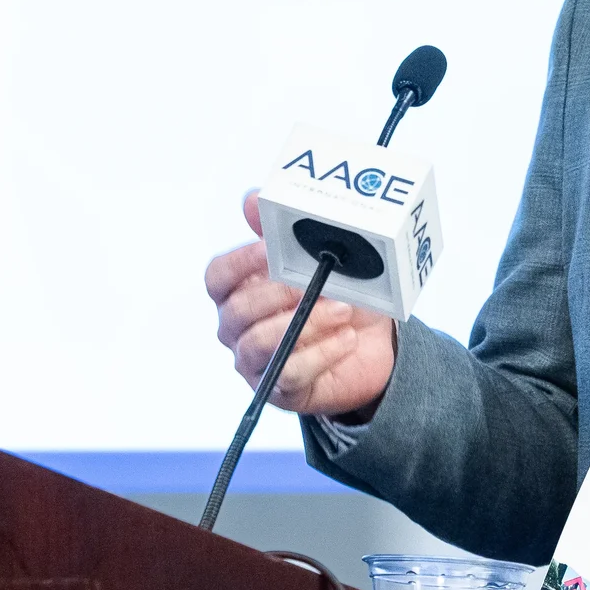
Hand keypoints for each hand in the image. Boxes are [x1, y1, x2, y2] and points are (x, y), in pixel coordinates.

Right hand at [205, 191, 397, 418]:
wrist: (372, 346)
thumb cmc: (336, 295)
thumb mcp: (317, 259)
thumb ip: (282, 230)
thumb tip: (252, 198)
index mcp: (238, 290)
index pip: (217, 276)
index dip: (240, 262)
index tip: (269, 250)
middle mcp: (237, 328)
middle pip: (238, 311)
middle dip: (279, 293)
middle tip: (318, 280)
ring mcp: (253, 362)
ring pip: (261, 344)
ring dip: (307, 323)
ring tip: (343, 309)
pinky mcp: (278, 391)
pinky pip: (289, 374)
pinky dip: (322, 353)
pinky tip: (347, 339)